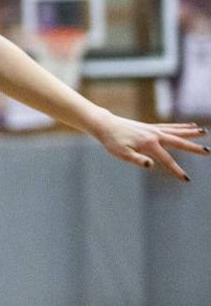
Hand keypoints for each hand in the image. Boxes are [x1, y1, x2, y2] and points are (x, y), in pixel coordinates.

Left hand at [91, 111, 208, 180]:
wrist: (105, 125)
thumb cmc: (112, 141)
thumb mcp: (121, 153)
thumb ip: (136, 159)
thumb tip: (150, 165)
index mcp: (149, 143)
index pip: (166, 160)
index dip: (176, 171)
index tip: (187, 180)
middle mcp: (154, 134)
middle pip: (178, 141)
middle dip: (193, 147)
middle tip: (209, 151)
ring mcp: (153, 129)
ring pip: (176, 131)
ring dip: (191, 132)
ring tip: (204, 131)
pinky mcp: (151, 127)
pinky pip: (170, 126)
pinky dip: (181, 126)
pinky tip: (190, 125)